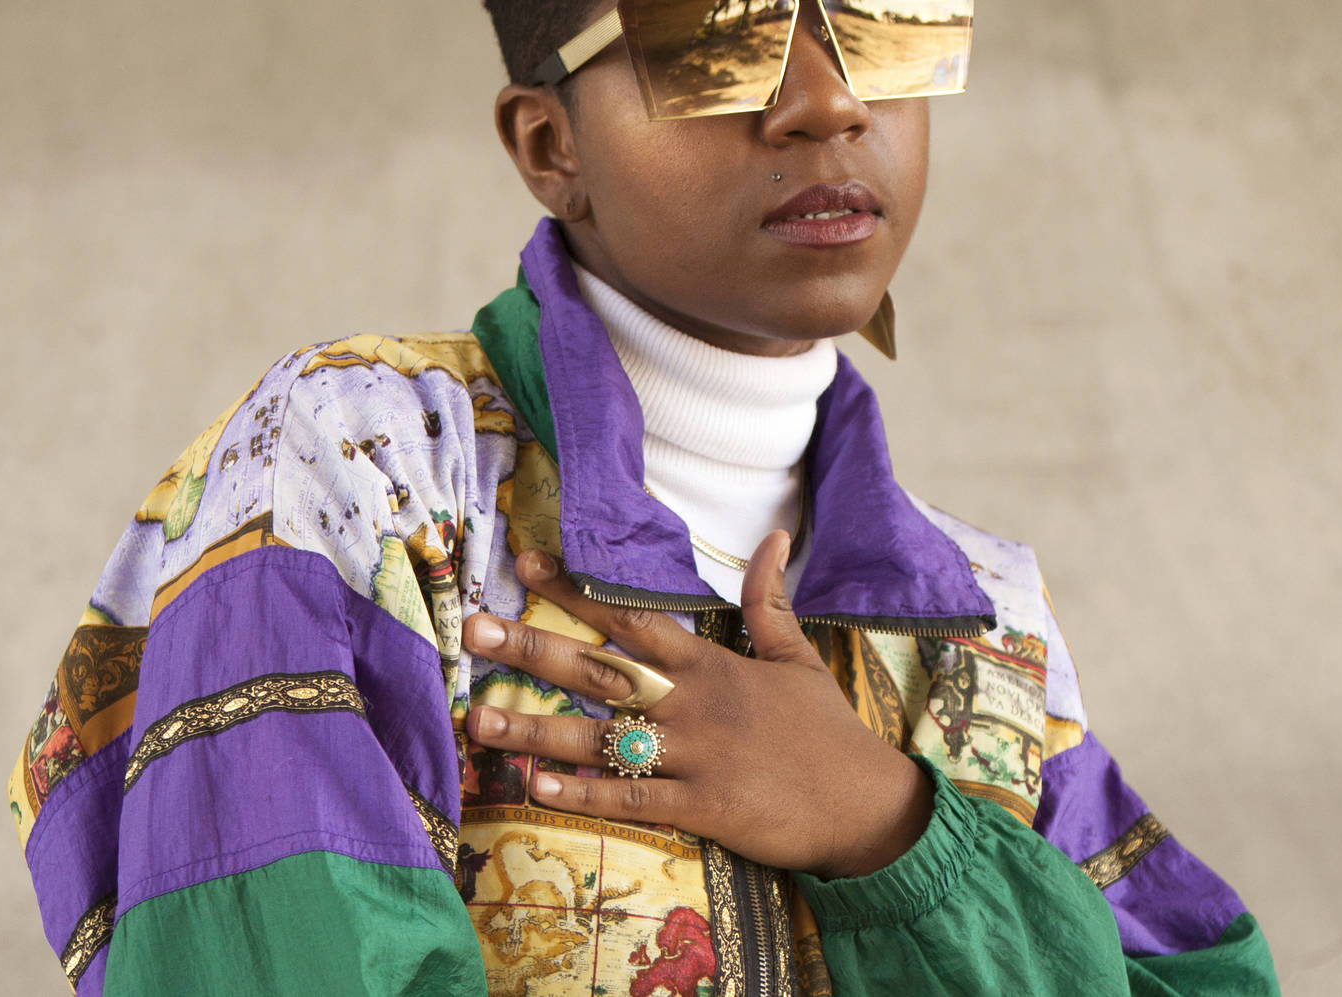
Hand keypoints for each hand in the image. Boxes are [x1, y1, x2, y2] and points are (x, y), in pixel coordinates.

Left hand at [460, 532, 933, 878]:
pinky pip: (633, 798)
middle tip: (474, 630)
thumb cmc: (827, 732)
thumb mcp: (798, 658)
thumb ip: (772, 600)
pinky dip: (585, 793)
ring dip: (536, 727)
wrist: (867, 805)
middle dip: (533, 648)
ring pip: (602, 737)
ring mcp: (696, 755)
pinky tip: (537, 786)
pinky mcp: (704, 806)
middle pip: (601, 669)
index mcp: (711, 664)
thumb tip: (777, 536)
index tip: (526, 566)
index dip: (577, 591)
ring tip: (477, 718)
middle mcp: (693, 702)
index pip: (633, 617)